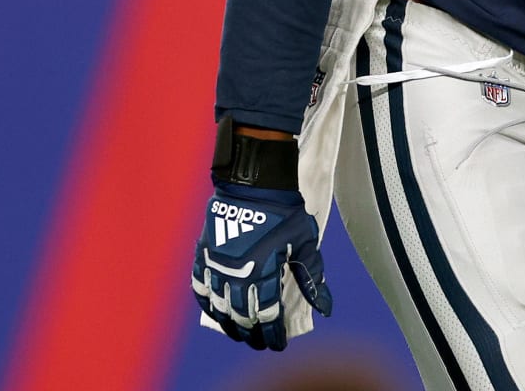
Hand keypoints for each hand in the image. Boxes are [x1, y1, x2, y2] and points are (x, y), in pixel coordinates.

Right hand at [191, 184, 331, 348]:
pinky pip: (199, 285)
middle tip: (260, 342)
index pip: (268, 314)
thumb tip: (324, 307)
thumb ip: (311, 276)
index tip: (278, 343)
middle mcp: (236, 272)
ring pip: (218, 306)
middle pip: (241, 316)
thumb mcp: (304, 242)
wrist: (255, 182)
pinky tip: (214, 309)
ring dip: (229, 324)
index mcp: (263, 271)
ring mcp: (217, 263)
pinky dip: (205, 301)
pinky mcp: (204, 253)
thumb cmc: (284, 211)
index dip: (273, 333)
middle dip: (252, 333)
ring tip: (239, 332)